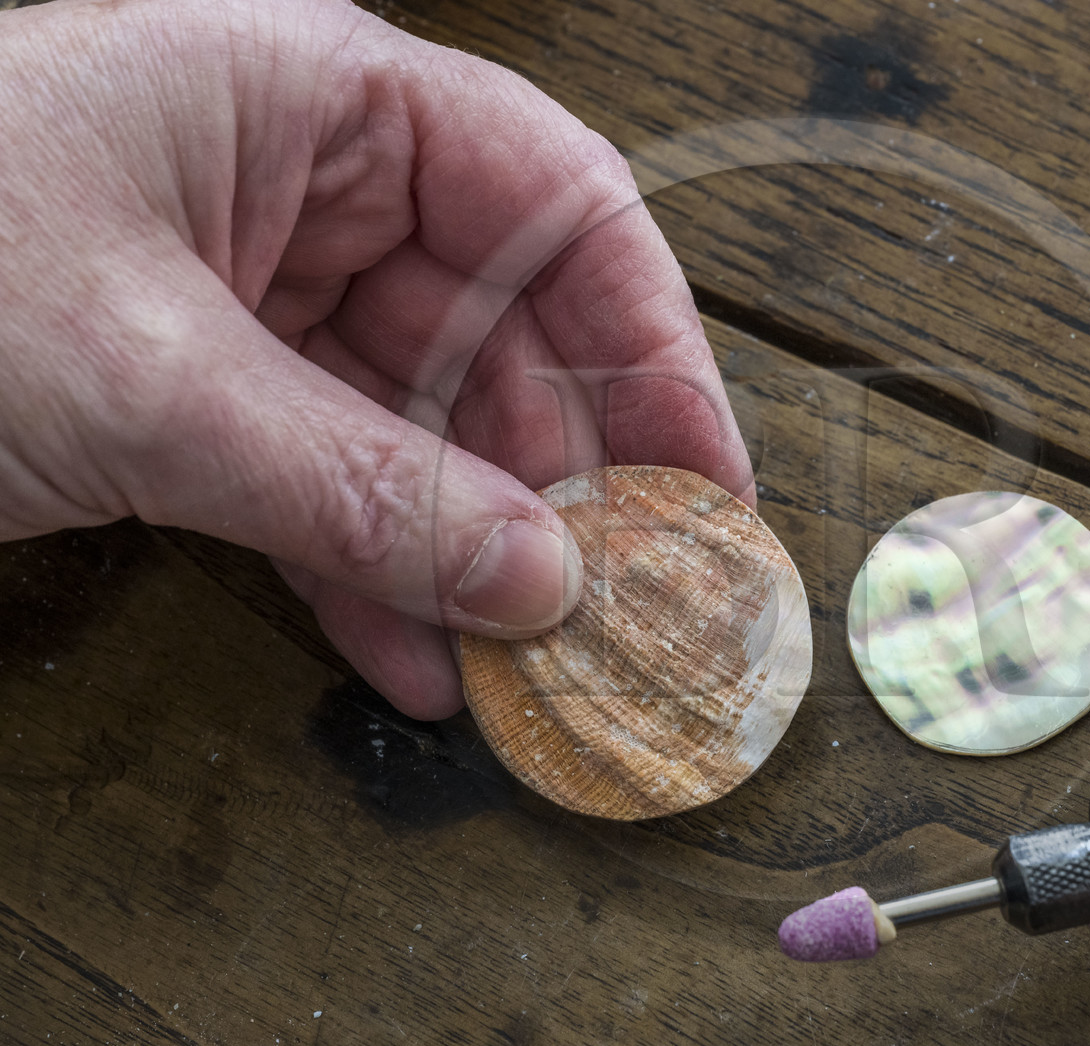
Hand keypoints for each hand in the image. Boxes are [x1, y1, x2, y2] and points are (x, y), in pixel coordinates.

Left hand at [0, 0, 753, 717]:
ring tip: (530, 662)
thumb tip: (534, 577)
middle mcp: (311, 186)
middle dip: (564, 479)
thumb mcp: (143, 374)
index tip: (706, 474)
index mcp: (320, 99)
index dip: (653, 338)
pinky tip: (416, 663)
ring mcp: (258, 294)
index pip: (558, 202)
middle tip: (625, 604)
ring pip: (421, 427)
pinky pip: (329, 483)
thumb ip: (355, 484)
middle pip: (504, 331)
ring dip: (472, 553)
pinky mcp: (201, 390)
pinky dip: (372, 576)